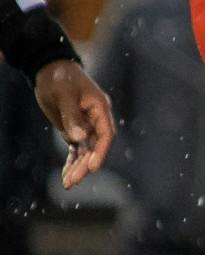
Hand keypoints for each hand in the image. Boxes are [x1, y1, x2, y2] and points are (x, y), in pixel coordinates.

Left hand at [32, 60, 113, 188]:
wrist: (49, 70)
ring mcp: (86, 126)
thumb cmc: (60, 78)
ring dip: (78, 167)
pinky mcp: (74, 130)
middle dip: (85, 165)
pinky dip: (71, 162)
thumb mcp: (64, 94)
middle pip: (95, 147)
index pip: (105, 134)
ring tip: (68, 184)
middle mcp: (96, 120)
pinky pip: (75, 149)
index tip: (92, 167)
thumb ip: (72, 115)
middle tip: (74, 181)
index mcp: (100, 109)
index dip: (100, 152)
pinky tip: (66, 176)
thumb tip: (80, 138)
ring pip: (85, 151)